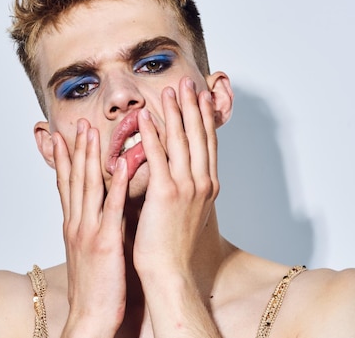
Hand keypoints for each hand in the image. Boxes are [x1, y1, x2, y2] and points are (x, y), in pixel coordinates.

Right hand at [53, 119, 128, 335]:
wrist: (90, 316)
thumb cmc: (94, 287)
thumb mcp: (89, 251)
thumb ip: (93, 227)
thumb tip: (102, 209)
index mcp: (74, 225)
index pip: (66, 185)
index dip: (65, 159)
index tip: (64, 136)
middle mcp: (77, 223)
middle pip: (74, 179)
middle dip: (76, 149)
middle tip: (78, 123)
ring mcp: (89, 231)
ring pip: (87, 187)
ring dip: (89, 157)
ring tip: (91, 132)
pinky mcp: (106, 242)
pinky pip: (112, 208)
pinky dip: (115, 185)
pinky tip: (120, 166)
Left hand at [133, 76, 219, 276]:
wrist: (169, 272)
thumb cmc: (173, 246)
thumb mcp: (188, 213)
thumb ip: (188, 190)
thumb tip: (185, 175)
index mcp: (207, 187)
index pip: (209, 144)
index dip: (205, 118)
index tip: (202, 97)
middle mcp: (202, 184)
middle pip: (199, 136)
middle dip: (194, 107)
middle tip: (188, 83)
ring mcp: (186, 188)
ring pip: (182, 141)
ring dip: (176, 113)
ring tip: (170, 91)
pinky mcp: (165, 194)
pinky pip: (157, 157)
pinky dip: (152, 134)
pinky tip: (146, 117)